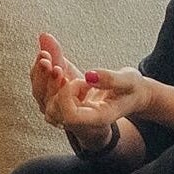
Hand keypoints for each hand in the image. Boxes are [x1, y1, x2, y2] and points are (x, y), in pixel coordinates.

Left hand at [30, 33, 153, 149]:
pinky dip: (43, 70)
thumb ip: (111, 79)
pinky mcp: (63, 98)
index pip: (69, 116)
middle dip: (47, 81)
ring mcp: (68, 109)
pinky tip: (50, 54)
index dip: (67, 95)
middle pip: (49, 107)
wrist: (130, 94)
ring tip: (48, 55)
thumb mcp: (128, 81)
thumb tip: (89, 75)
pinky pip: (43, 87)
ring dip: (41, 74)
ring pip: (41, 97)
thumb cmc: (132, 89)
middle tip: (53, 60)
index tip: (81, 78)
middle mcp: (78, 118)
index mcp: (96, 118)